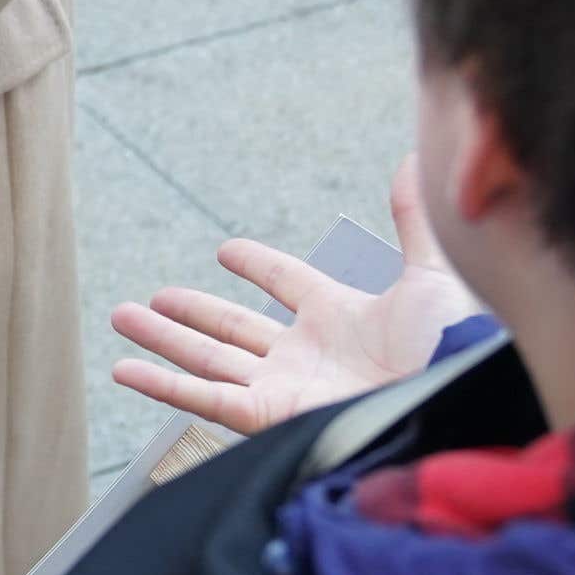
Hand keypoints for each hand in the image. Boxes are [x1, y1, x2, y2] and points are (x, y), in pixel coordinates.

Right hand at [107, 162, 481, 438]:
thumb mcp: (432, 278)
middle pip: (234, 327)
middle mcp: (306, 354)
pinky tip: (125, 368)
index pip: (288, 284)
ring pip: (208, 358)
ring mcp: (284, 386)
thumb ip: (414, 223)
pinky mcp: (270, 416)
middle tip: (153, 299)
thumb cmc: (454, 353)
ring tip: (120, 318)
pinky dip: (162, 384)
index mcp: (342, 316)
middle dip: (193, 312)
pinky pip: (205, 398)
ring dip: (163, 339)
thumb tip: (413, 159)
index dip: (258, 266)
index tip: (227, 250)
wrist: (453, 407)